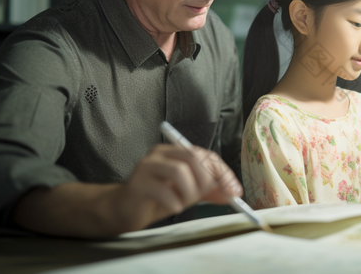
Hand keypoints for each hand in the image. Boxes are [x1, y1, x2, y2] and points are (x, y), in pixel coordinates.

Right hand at [108, 144, 241, 231]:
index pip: (206, 155)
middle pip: (193, 157)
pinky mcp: (137, 183)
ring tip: (184, 202)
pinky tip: (174, 208)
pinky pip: (162, 190)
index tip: (234, 192)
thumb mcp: (189, 192)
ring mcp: (147, 166)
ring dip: (189, 191)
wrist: (125, 210)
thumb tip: (233, 193)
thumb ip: (210, 190)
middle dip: (207, 180)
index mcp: (175, 151)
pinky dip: (174, 201)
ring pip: (179, 170)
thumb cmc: (159, 198)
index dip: (223, 173)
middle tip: (206, 196)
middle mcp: (161, 153)